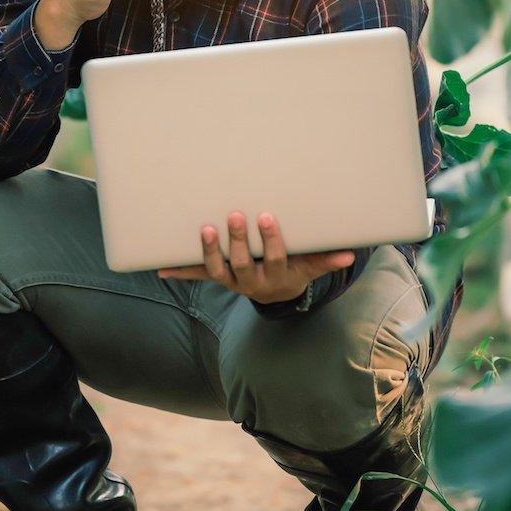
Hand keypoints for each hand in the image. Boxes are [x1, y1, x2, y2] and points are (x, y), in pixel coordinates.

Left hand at [157, 211, 356, 303]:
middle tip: (234, 215)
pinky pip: (196, 275)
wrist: (275, 295)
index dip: (271, 240)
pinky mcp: (217, 278)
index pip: (275, 258)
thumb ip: (326, 260)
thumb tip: (349, 254)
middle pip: (243, 263)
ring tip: (206, 228)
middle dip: (238, 241)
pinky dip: (180, 271)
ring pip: (217, 271)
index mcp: (276, 276)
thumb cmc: (294, 271)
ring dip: (209, 251)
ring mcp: (231, 281)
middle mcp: (251, 282)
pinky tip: (161, 267)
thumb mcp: (310, 267)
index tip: (266, 216)